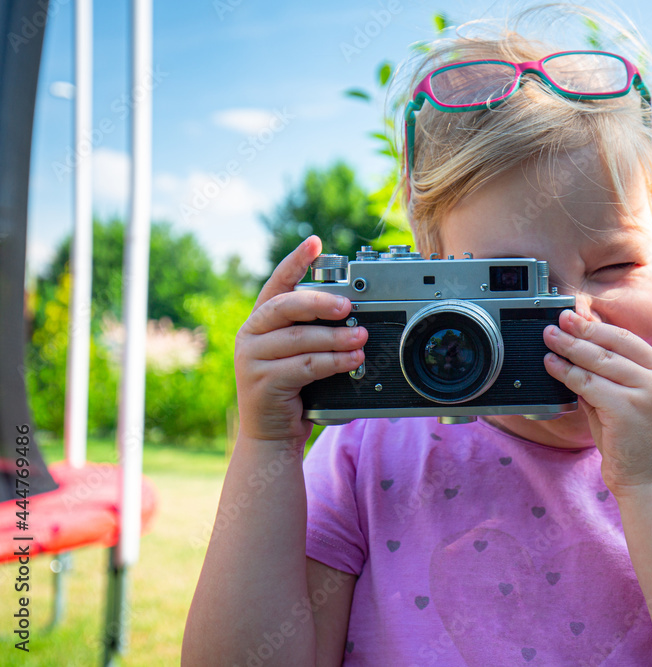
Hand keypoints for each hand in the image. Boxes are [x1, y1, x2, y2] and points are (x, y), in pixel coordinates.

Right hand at [234, 236, 366, 448]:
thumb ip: (312, 332)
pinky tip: (352, 361)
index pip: (277, 284)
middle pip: (286, 307)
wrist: (271, 435)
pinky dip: (332, 362)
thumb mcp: (299, 354)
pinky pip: (304, 366)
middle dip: (320, 302)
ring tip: (362, 339)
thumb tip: (353, 314)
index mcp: (261, 321)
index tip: (314, 242)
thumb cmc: (292, 390)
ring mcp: (252, 359)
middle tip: (349, 306)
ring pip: (299, 339)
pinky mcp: (262, 382)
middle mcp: (251, 335)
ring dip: (335, 338)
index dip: (295, 262)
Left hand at [542, 309, 651, 494]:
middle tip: (555, 322)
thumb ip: (606, 377)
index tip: (573, 317)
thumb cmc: (631, 442)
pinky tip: (551, 366)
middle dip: (580, 331)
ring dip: (569, 348)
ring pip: (598, 361)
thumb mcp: (624, 401)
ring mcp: (645, 393)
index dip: (597, 325)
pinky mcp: (627, 409)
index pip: (626, 339)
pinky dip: (566, 372)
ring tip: (549, 339)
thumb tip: (573, 348)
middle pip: (611, 345)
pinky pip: (588, 384)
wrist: (648, 481)